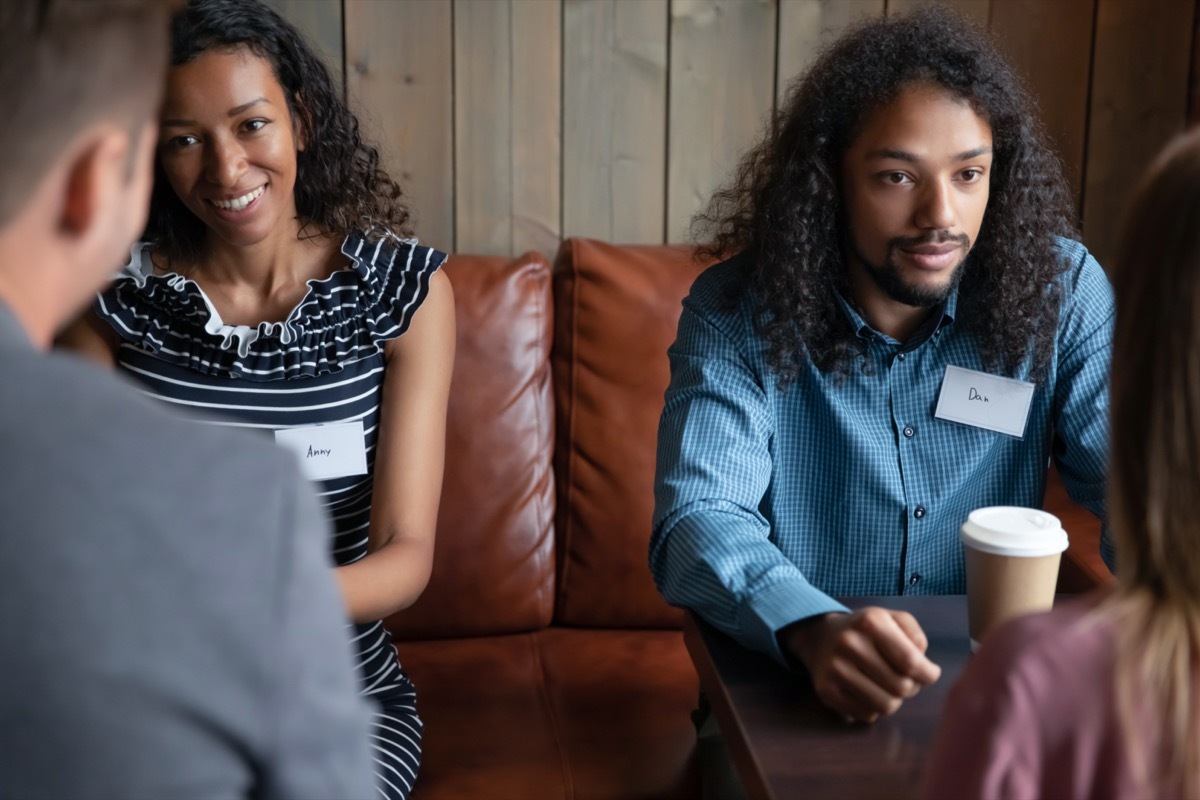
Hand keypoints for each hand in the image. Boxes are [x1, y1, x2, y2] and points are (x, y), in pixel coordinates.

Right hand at [779, 607, 941, 722]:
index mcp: (871, 622)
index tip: (930, 673)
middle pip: (901, 687)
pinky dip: (874, 708)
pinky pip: (868, 715)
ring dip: (893, 699)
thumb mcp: (892, 618)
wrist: (821, 637)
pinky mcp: (826, 690)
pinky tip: (867, 691)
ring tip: (887, 686)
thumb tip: (923, 664)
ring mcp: (836, 668)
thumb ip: (915, 635)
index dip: (928, 673)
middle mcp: (850, 643)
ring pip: (886, 706)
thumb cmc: (867, 631)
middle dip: (911, 686)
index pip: (911, 662)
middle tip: (905, 678)